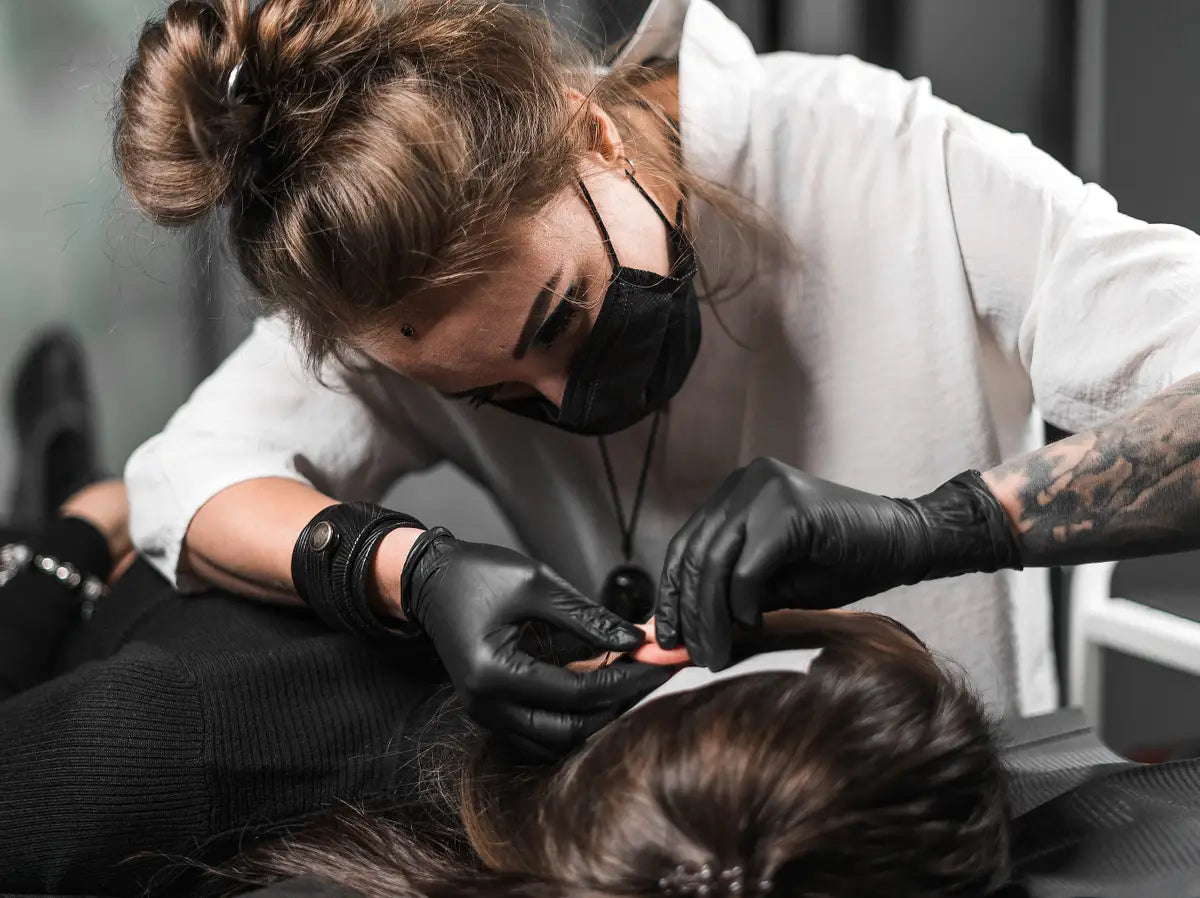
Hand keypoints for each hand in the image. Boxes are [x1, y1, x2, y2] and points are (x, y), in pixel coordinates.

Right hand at [401, 530, 673, 758]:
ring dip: (596, 715)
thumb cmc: (477, 574)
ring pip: (556, 737)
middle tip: (652, 677)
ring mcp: (485, 714)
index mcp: (493, 673)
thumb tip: (635, 640)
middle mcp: (486, 705)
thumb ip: (586, 616)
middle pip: (570, 729)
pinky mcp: (491, 711)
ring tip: (630, 680)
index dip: (625, 680)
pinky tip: (599, 685)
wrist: (430, 580)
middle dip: (616, 705)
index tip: (657, 663)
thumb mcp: (536, 583)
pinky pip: (540, 729)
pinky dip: (573, 714)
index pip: (576, 692)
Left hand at [655, 458, 1020, 669]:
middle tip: (685, 653)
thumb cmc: (844, 562)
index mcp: (737, 493)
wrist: (906, 542)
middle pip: (694, 553)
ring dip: (710, 614)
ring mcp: (766, 490)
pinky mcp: (788, 509)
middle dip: (686, 611)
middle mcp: (746, 482)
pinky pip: (748, 566)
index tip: (666, 637)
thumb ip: (729, 599)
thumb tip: (681, 636)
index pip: (686, 545)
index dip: (671, 594)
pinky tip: (752, 624)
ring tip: (715, 652)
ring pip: (714, 561)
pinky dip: (743, 602)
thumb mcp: (775, 585)